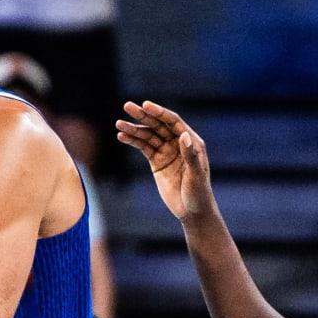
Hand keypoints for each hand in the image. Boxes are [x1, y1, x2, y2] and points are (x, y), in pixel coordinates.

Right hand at [116, 101, 217, 220]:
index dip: (159, 113)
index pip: (173, 122)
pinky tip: (121, 136)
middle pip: (158, 125)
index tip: (145, 105)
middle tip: (127, 106)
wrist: (192, 211)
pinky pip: (143, 148)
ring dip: (133, 128)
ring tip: (118, 123)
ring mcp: (166, 151)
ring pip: (148, 135)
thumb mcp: (196, 175)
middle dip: (143, 116)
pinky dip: (132, 141)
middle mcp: (178, 143)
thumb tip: (183, 135)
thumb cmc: (199, 193)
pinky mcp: (156, 161)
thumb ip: (190, 155)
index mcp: (191, 141)